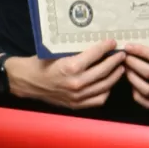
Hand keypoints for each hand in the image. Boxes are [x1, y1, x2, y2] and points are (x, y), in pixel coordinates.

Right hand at [5, 38, 125, 109]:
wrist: (27, 82)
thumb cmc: (41, 63)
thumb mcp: (57, 52)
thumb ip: (76, 50)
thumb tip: (96, 43)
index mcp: (70, 67)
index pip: (96, 55)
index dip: (106, 47)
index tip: (113, 42)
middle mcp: (76, 83)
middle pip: (104, 71)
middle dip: (116, 61)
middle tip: (121, 54)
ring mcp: (77, 96)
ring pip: (105, 86)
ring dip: (115, 76)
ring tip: (120, 68)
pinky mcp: (76, 105)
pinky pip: (98, 99)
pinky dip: (106, 91)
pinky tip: (109, 83)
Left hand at [123, 44, 148, 108]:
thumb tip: (137, 40)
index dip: (140, 51)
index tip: (128, 46)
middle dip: (133, 64)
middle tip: (124, 57)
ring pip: (146, 89)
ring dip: (132, 78)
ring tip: (126, 68)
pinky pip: (147, 102)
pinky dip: (136, 94)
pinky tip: (132, 83)